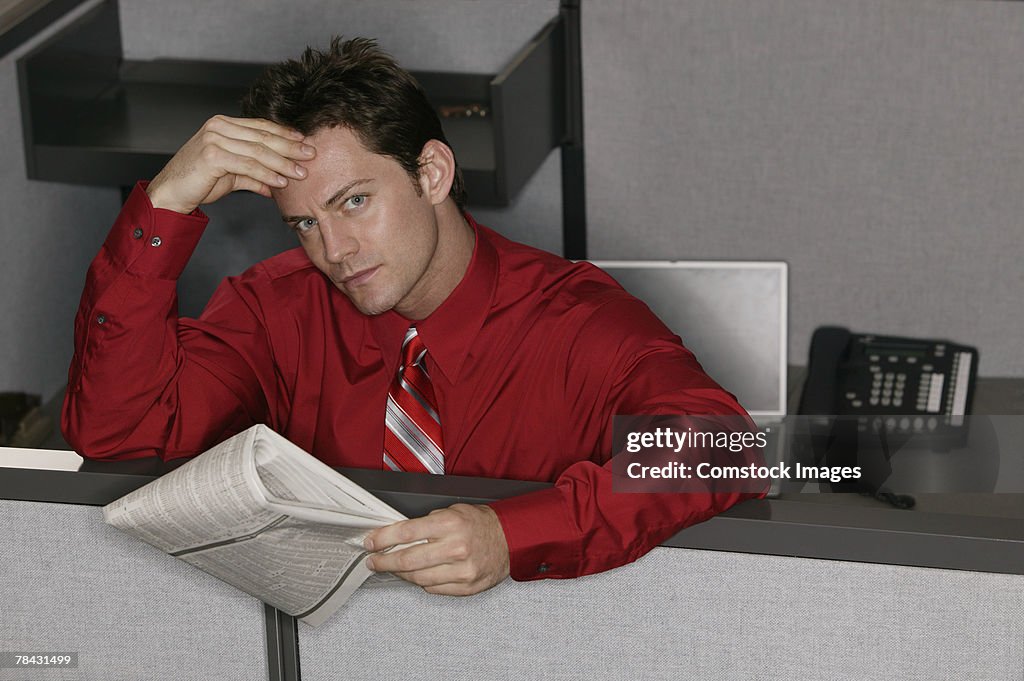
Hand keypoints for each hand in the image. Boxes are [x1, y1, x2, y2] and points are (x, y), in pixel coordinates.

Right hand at [146, 115, 315, 213]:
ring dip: (283, 163)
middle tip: (311, 155)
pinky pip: (248, 165)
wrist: (170, 192)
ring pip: (258, 151)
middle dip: (290, 147)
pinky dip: (267, 175)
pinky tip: (280, 183)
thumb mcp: (231, 176)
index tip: (304, 142)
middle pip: (263, 136)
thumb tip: (275, 186)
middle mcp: (218, 126)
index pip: (261, 126)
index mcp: (223, 124)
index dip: (285, 133)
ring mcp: (214, 138)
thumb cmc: (198, 182)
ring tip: (300, 173)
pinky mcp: (212, 155)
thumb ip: (253, 176)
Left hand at [364, 504, 510, 595]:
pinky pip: (433, 589)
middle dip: (384, 561)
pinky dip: (421, 582)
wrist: (510, 539)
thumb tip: (396, 534)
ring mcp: (462, 571)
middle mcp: (455, 548)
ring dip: (400, 574)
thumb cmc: (480, 523)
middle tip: (374, 561)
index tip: (370, 543)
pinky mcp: (466, 587)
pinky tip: (418, 574)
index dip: (382, 539)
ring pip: (418, 578)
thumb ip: (426, 522)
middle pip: (407, 560)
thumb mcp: (452, 511)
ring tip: (393, 568)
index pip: (406, 533)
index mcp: (450, 524)